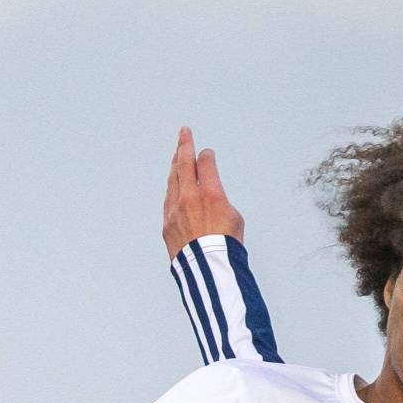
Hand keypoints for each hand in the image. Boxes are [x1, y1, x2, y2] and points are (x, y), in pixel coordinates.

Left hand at [163, 126, 244, 259]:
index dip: (207, 156)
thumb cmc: (226, 248)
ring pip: (172, 180)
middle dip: (184, 146)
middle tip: (184, 133)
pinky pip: (168, 200)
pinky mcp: (167, 224)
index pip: (205, 163)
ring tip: (176, 156)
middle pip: (183, 163)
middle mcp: (189, 197)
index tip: (207, 154)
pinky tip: (173, 186)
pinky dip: (172, 189)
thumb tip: (211, 200)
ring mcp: (175, 210)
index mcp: (210, 194)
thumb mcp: (235, 219)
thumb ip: (220, 201)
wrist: (209, 269)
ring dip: (174, 165)